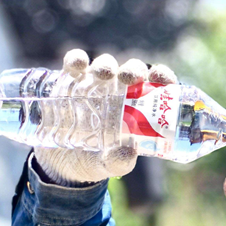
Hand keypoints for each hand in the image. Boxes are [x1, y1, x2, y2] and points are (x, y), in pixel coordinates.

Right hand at [34, 49, 177, 185]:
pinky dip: (76, 59)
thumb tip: (128, 152)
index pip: (156, 84)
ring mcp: (95, 85)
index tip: (163, 80)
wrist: (62, 164)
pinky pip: (75, 63)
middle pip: (132, 70)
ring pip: (106, 64)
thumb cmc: (96, 161)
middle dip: (133, 69)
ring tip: (104, 75)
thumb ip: (120, 162)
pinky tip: (79, 65)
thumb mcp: (109, 165)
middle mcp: (119, 91)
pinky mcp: (70, 82)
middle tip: (130, 78)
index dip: (162, 76)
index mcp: (138, 107)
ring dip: (107, 65)